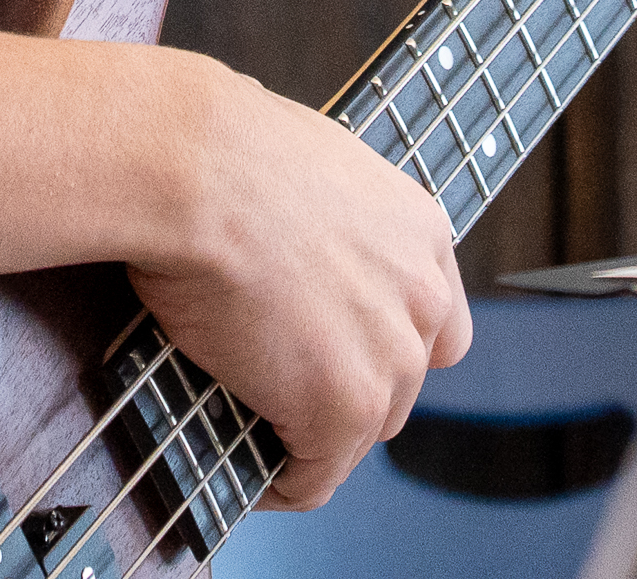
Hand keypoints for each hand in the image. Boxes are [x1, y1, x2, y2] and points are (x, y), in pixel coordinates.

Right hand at [124, 63, 469, 509]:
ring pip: (357, 435)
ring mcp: (390, 357)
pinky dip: (281, 483)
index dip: (385, 347)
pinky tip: (249, 473)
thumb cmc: (225, 152)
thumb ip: (331, 227)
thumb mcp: (310, 170)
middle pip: (399, 385)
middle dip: (343, 393)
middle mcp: (423, 297)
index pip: (438, 325)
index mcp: (421, 232)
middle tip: (277, 389)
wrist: (198, 170)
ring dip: (309, 436)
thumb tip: (292, 257)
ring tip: (253, 428)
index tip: (337, 355)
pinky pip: (313, 476)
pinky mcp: (343, 408)